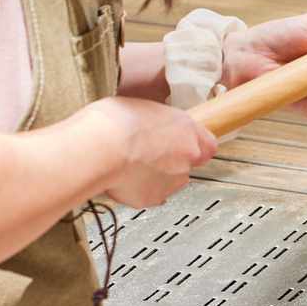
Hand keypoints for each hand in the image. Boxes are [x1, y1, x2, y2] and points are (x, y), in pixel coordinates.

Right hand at [87, 97, 217, 206]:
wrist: (98, 147)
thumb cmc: (114, 122)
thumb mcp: (143, 107)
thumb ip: (158, 122)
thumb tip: (153, 124)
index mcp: (188, 130)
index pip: (208, 144)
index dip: (193, 145)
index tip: (181, 145)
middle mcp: (186, 157)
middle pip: (188, 163)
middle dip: (170, 161)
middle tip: (146, 153)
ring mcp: (172, 180)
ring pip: (170, 181)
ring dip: (155, 176)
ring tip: (130, 165)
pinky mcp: (153, 198)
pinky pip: (149, 195)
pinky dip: (138, 189)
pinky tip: (122, 178)